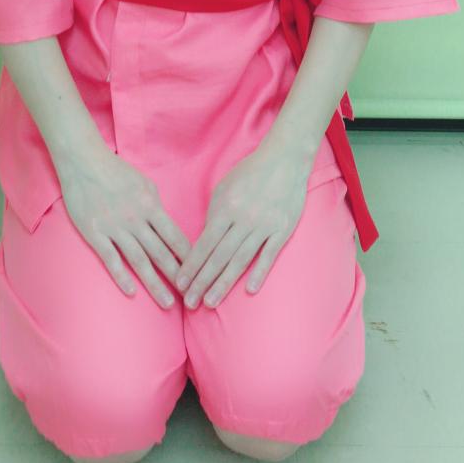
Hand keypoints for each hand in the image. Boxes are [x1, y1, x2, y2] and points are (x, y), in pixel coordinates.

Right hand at [58, 144, 192, 309]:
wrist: (84, 161)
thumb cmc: (116, 171)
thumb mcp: (144, 183)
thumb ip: (156, 206)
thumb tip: (167, 226)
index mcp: (150, 205)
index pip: (174, 236)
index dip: (188, 258)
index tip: (200, 274)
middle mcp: (135, 219)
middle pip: (160, 253)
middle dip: (177, 277)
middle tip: (190, 298)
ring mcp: (114, 227)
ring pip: (139, 261)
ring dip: (154, 284)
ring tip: (167, 303)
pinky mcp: (95, 233)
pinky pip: (110, 259)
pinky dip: (121, 276)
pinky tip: (132, 292)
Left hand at [174, 140, 310, 309]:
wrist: (284, 159)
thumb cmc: (249, 173)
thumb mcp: (224, 188)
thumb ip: (214, 214)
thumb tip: (204, 241)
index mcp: (225, 207)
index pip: (204, 243)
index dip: (191, 266)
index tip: (180, 284)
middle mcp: (243, 219)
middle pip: (219, 256)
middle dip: (202, 281)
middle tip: (190, 303)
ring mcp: (264, 225)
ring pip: (240, 260)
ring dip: (224, 283)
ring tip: (211, 302)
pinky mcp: (282, 229)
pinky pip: (269, 255)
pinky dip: (259, 272)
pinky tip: (249, 290)